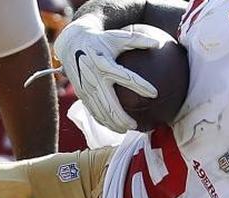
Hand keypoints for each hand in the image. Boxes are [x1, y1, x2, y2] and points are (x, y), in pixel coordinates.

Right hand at [53, 18, 159, 132]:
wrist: (72, 44)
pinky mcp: (81, 94)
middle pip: (109, 103)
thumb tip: (157, 43)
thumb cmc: (100, 40)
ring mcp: (86, 88)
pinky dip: (102, 121)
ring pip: (100, 111)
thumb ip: (136, 40)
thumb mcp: (117, 37)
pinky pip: (92, 111)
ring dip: (112, 123)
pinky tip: (113, 127)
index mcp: (104, 63)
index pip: (126, 77)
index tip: (155, 93)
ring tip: (126, 130)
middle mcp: (94, 78)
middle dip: (122, 117)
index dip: (141, 85)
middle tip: (135, 125)